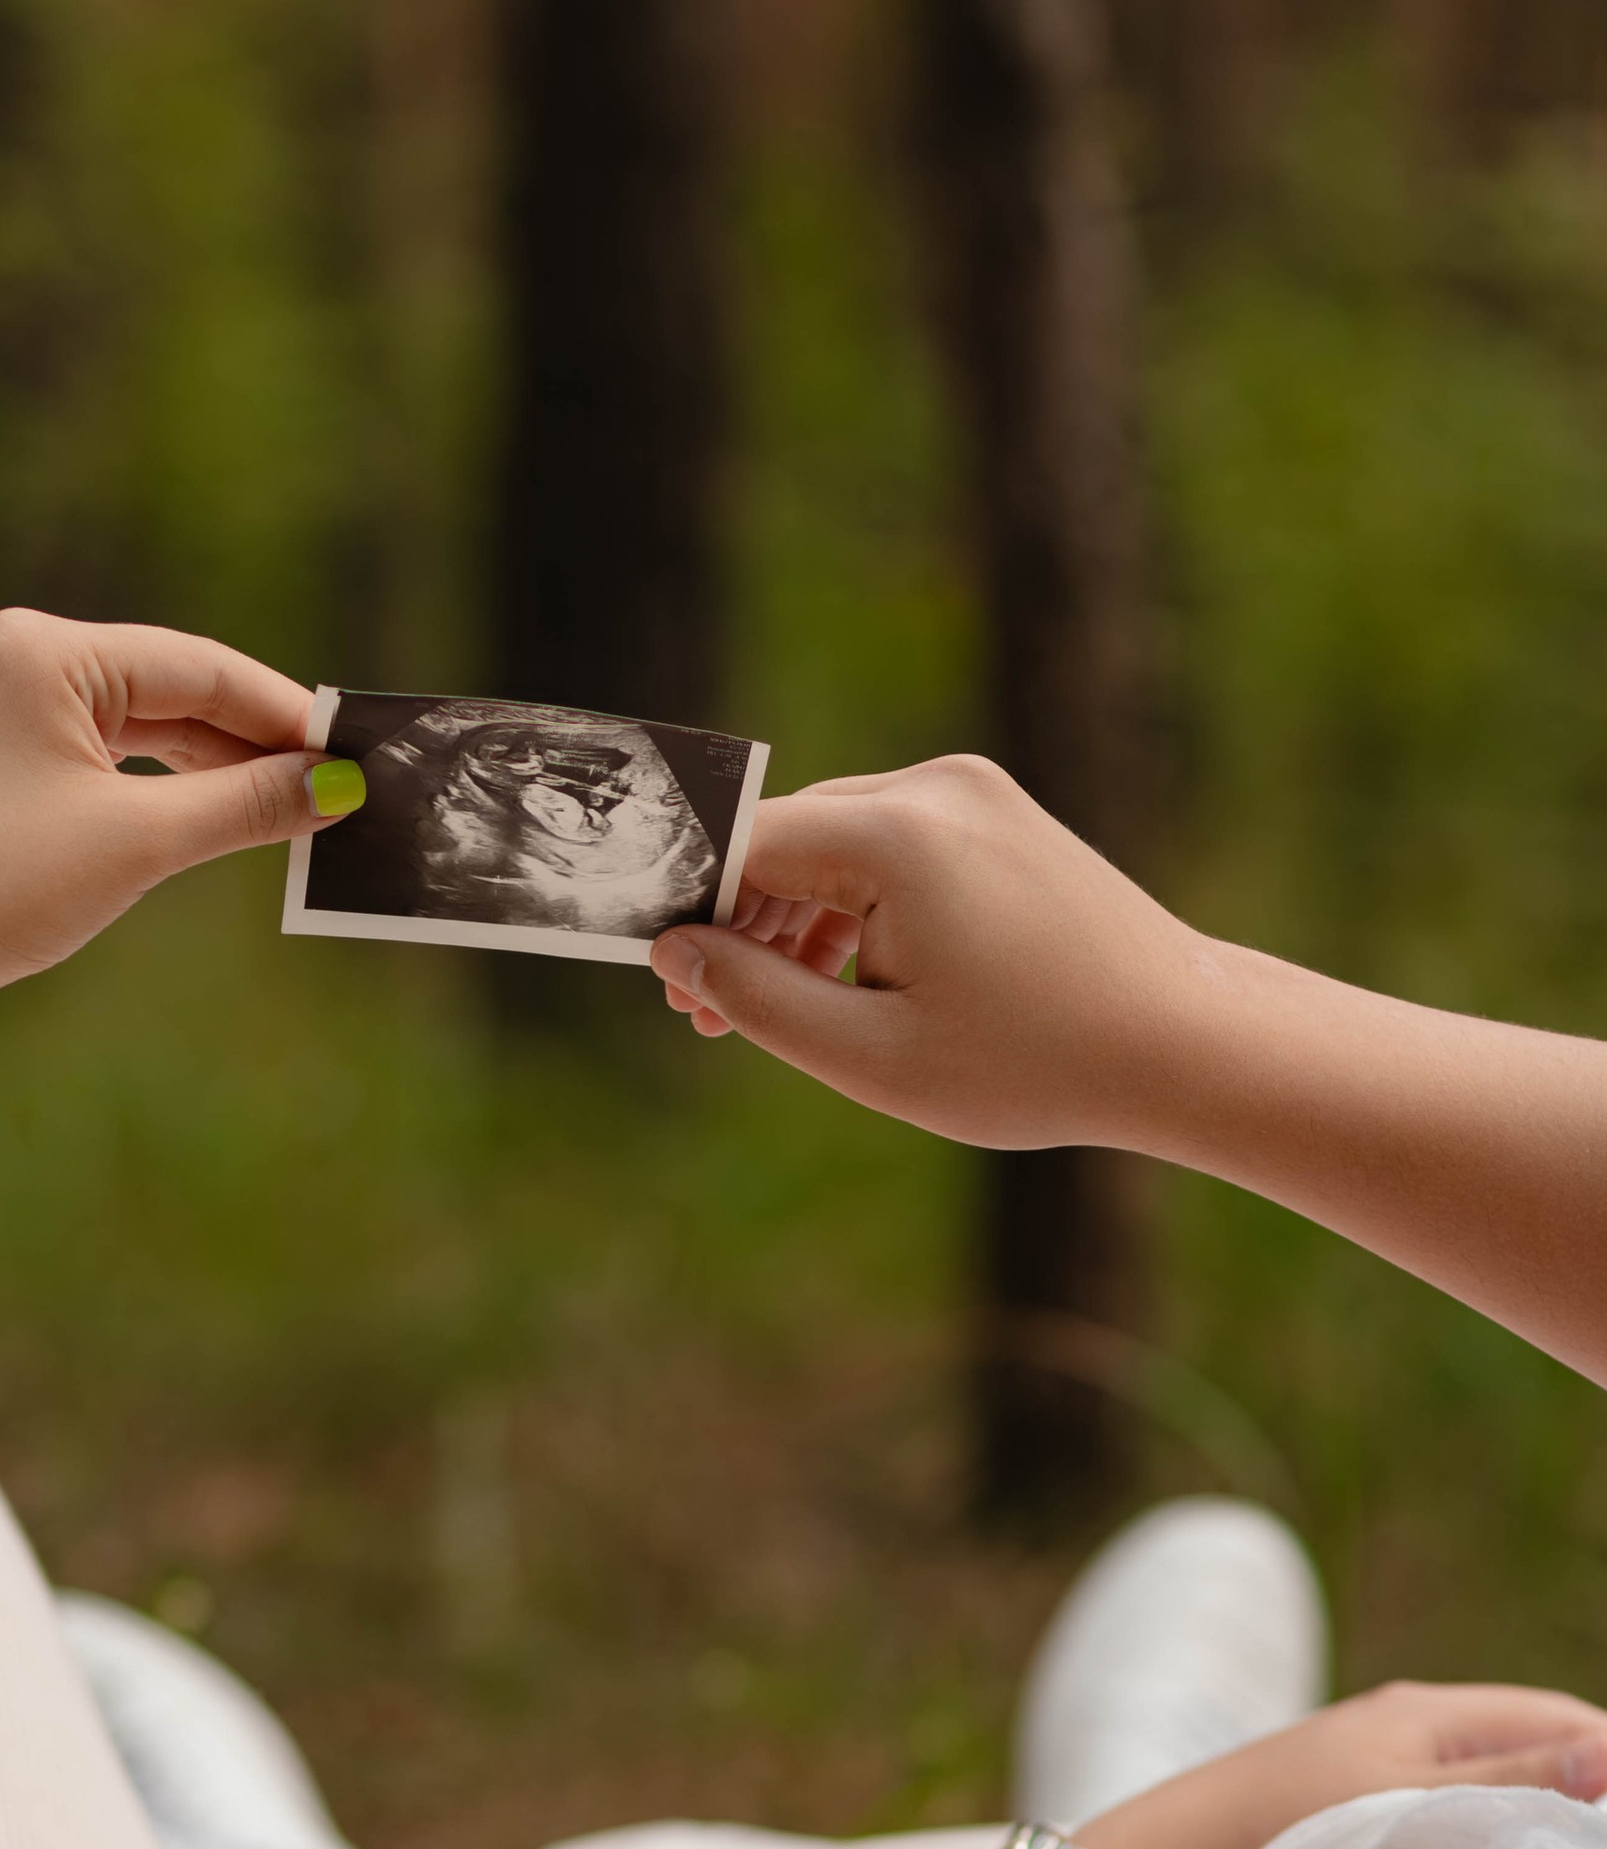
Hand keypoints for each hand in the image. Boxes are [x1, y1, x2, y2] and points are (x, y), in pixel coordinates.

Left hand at [0, 610, 336, 1093]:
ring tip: (282, 807)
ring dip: (204, 766)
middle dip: (249, 742)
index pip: (198, 667)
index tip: (353, 752)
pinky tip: (200, 814)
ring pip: (129, 723)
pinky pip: (87, 750)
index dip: (284, 713)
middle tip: (332, 787)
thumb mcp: (140, 843)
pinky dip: (146, 782)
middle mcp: (10, 652)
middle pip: (165, 688)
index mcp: (44, 648)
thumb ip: (248, 803)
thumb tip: (335, 787)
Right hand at [645, 753, 1206, 1149]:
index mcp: (897, 835)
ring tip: (778, 1006)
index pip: (742, 845)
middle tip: (704, 1013)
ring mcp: (970, 790)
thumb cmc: (1035, 1061)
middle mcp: (932, 786)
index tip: (663, 981)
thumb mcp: (872, 1057)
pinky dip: (852, 902)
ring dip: (791, 915)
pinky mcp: (994, 810)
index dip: (687, 911)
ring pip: (832, 840)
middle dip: (737, 920)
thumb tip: (673, 950)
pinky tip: (844, 975)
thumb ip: (755, 998)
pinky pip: (886, 843)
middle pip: (784, 836)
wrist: (1184, 1040)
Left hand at [1080, 1680, 1606, 1848]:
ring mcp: (1386, 1781)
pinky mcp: (1361, 1829)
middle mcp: (1411, 1736)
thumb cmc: (1284, 1826)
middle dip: (1586, 1795)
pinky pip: (1455, 1828)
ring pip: (1496, 1798)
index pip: (1563, 1719)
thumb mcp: (1409, 1800)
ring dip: (1543, 1828)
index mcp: (1430, 1713)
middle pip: (1535, 1754)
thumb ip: (1512, 1779)